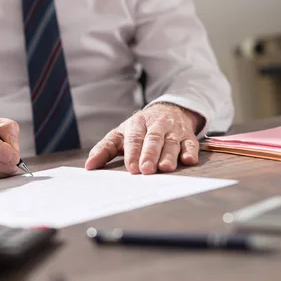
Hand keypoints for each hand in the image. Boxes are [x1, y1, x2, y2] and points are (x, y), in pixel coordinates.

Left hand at [85, 103, 203, 173]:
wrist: (167, 110)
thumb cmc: (139, 129)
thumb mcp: (120, 135)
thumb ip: (104, 149)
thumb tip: (89, 166)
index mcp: (137, 124)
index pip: (134, 138)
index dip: (133, 153)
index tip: (132, 168)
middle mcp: (156, 125)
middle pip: (153, 139)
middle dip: (150, 154)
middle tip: (146, 170)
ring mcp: (173, 130)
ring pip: (171, 142)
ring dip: (169, 155)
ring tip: (165, 168)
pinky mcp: (187, 135)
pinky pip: (191, 143)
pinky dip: (191, 151)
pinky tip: (189, 160)